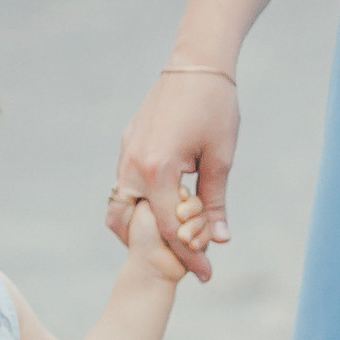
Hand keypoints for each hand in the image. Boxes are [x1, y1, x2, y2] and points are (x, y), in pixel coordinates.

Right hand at [108, 67, 237, 279]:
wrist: (196, 64)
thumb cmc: (215, 107)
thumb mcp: (220, 157)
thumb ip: (215, 202)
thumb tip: (218, 241)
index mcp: (158, 170)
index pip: (169, 229)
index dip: (188, 256)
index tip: (205, 275)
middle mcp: (133, 165)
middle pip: (127, 226)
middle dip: (150, 247)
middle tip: (180, 258)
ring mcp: (125, 153)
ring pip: (120, 206)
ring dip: (141, 225)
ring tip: (171, 235)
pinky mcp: (127, 143)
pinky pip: (124, 184)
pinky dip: (140, 202)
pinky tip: (166, 204)